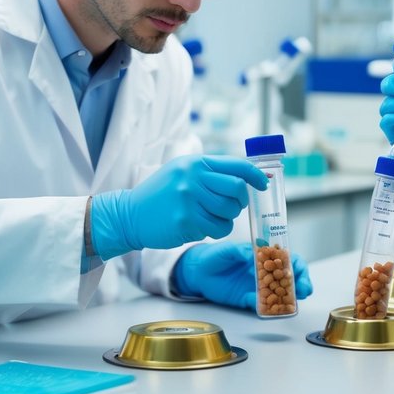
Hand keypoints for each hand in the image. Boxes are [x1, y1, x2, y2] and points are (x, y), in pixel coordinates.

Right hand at [90, 155, 266, 259]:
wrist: (130, 214)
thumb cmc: (161, 194)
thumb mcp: (182, 172)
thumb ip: (210, 172)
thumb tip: (247, 176)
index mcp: (195, 163)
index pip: (237, 166)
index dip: (255, 176)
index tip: (263, 184)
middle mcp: (193, 178)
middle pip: (237, 189)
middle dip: (242, 200)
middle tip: (235, 206)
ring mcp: (189, 200)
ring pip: (230, 211)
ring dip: (227, 218)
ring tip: (212, 217)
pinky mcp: (186, 221)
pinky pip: (218, 228)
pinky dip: (216, 230)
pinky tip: (202, 227)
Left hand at [172, 241, 313, 309]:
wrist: (197, 272)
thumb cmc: (214, 256)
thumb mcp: (228, 250)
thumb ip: (241, 252)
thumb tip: (254, 255)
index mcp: (263, 256)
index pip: (286, 259)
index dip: (296, 265)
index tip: (298, 271)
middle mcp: (264, 272)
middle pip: (288, 278)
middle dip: (300, 283)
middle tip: (304, 290)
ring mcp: (258, 287)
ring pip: (280, 293)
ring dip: (289, 298)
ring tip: (294, 302)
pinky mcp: (249, 300)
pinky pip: (263, 305)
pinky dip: (270, 308)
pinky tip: (274, 310)